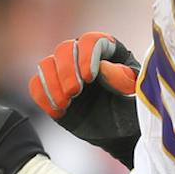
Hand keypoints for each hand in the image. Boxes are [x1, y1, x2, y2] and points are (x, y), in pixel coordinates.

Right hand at [31, 35, 140, 165]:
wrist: (119, 132)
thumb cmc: (131, 108)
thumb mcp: (137, 94)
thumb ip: (125, 78)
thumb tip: (101, 67)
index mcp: (106, 49)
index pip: (90, 41)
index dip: (86, 56)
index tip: (90, 78)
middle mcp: (82, 55)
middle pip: (64, 49)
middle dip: (66, 71)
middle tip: (74, 92)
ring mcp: (64, 72)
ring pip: (46, 65)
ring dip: (52, 84)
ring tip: (66, 104)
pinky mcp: (52, 89)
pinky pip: (36, 85)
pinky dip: (43, 97)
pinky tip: (58, 112)